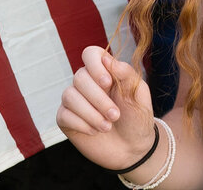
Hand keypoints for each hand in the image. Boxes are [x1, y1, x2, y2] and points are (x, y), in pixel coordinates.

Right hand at [57, 46, 155, 171]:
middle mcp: (87, 83)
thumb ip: (125, 73)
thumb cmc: (137, 117)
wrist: (132, 148)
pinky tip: (95, 131)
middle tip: (115, 115)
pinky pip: (64, 114)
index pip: (90, 54)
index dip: (95, 65)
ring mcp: (75, 100)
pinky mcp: (66, 119)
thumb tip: (106, 58)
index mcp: (106, 72)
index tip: (108, 83)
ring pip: (69, 95)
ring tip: (107, 126)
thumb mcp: (138, 94)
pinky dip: (81, 124)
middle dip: (98, 99)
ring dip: (91, 113)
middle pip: (79, 77)